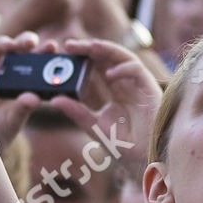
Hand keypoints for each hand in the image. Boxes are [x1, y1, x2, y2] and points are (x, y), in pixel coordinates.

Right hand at [0, 34, 42, 151]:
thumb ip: (21, 110)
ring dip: (5, 42)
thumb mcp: (11, 123)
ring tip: (11, 45)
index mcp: (22, 82)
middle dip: (25, 42)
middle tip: (32, 42)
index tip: (52, 46)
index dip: (43, 52)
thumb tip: (34, 98)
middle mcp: (5, 73)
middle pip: (18, 50)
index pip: (36, 62)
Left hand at [47, 38, 161, 171]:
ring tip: (89, 47)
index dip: (81, 57)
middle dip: (89, 48)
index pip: (96, 66)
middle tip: (70, 45)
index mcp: (113, 89)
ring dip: (107, 50)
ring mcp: (137, 84)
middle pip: (107, 57)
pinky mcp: (149, 88)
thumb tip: (54, 100)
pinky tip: (110, 75)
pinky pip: (137, 71)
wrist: (143, 157)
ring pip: (123, 57)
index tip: (63, 52)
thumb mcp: (93, 125)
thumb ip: (76, 111)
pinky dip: (123, 69)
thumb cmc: (123, 143)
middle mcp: (125, 83)